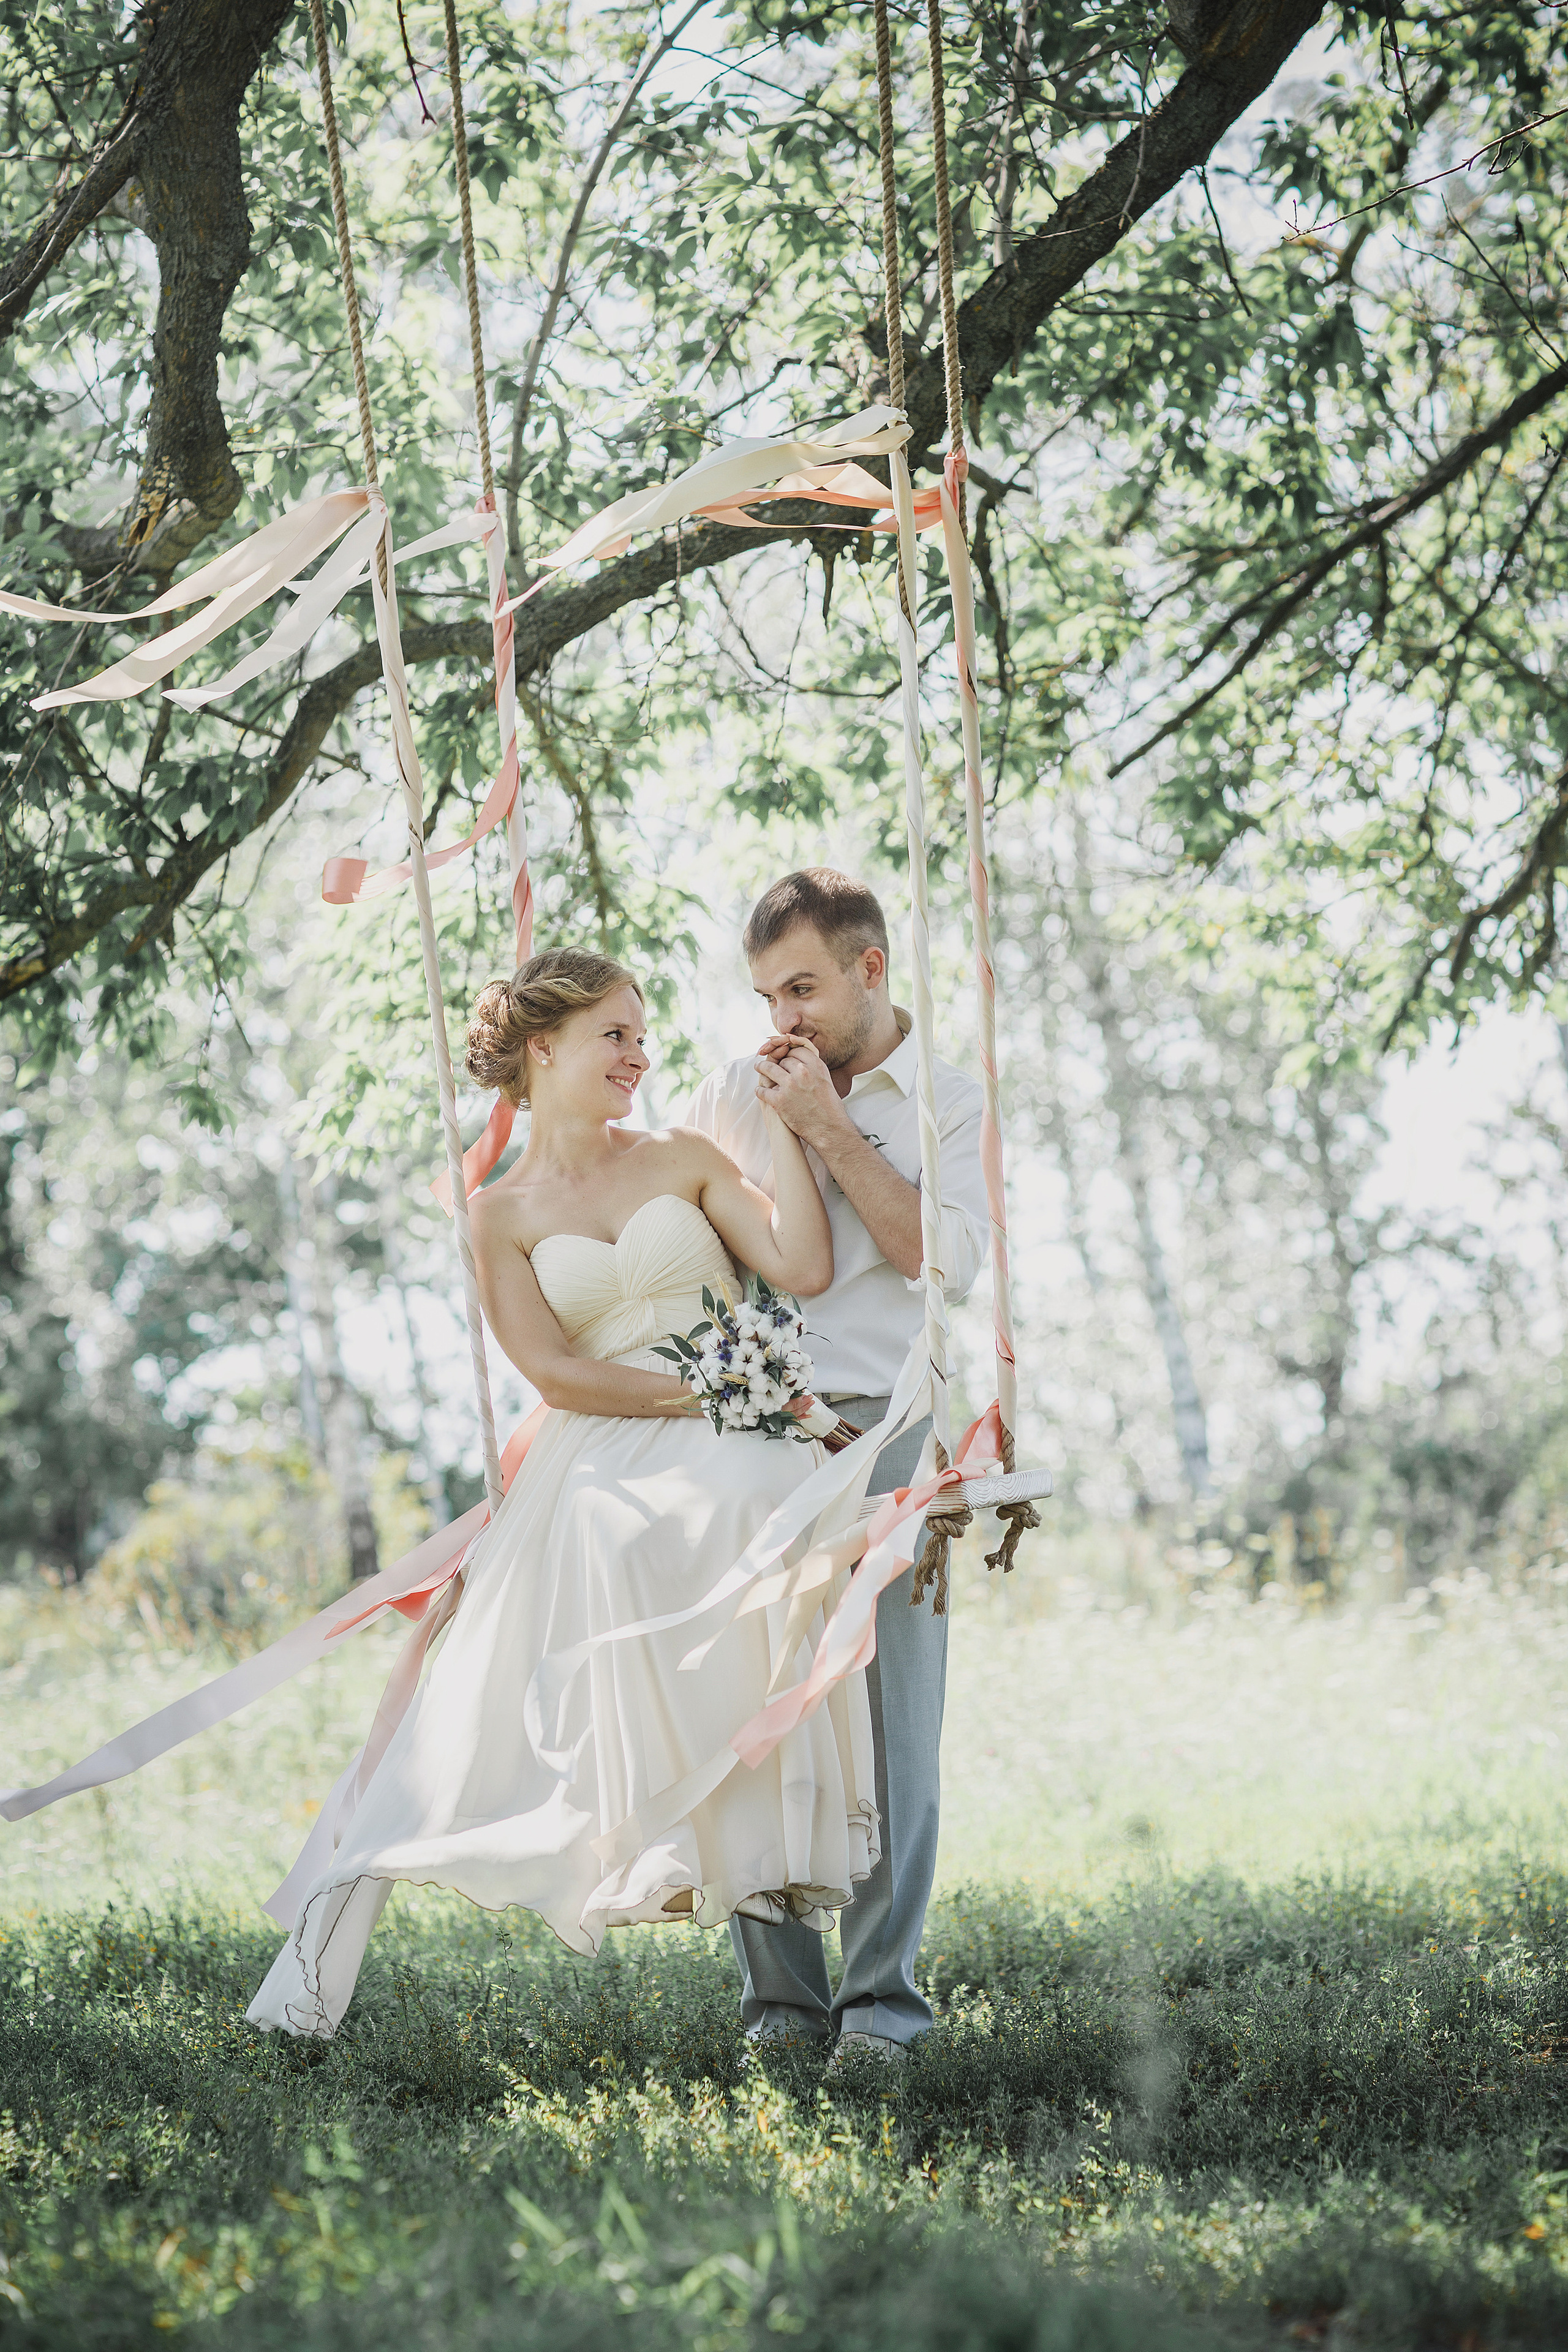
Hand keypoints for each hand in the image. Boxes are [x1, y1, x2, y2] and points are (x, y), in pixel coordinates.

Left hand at [753, 1035, 850, 1152]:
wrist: (829, 1128)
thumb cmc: (829, 1107)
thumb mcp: (825, 1080)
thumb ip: (813, 1069)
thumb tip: (800, 1062)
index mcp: (815, 1066)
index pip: (796, 1051)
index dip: (788, 1054)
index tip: (783, 1058)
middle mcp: (802, 1072)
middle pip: (783, 1060)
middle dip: (777, 1063)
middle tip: (770, 1065)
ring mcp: (789, 1085)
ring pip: (769, 1069)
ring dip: (761, 1068)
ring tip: (758, 1068)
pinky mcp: (779, 1100)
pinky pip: (763, 1090)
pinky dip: (759, 1090)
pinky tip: (759, 1091)